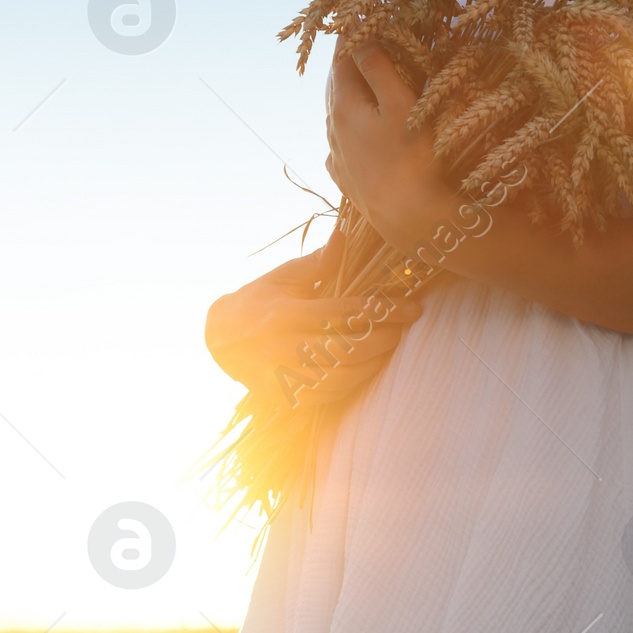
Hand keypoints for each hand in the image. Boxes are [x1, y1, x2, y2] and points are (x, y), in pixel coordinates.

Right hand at [204, 239, 423, 405]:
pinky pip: (328, 394)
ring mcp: (283, 377)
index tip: (411, 308)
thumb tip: (344, 235)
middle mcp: (284, 348)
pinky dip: (353, 381)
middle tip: (401, 328)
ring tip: (388, 346)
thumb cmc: (259, 300)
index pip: (346, 313)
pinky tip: (366, 366)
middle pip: (348, 349)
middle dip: (383, 339)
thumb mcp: (283, 276)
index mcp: (286, 314)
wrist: (220, 338)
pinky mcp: (285, 397)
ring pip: (342, 377)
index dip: (384, 310)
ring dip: (373, 363)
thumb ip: (317, 263)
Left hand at [325, 43, 455, 248]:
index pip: (341, 58)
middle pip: (335, 84)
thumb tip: (360, 36)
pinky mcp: (345, 176)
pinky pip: (340, 141)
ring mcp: (336, 154)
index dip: (351, 35)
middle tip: (360, 40)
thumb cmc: (412, 157)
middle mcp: (332, 128)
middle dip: (347, 61)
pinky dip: (348, 124)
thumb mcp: (400, 104)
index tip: (359, 16)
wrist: (407, 218)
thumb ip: (378, 67)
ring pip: (336, 112)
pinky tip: (355, 127)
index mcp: (343, 105)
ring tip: (358, 77)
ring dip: (347, 92)